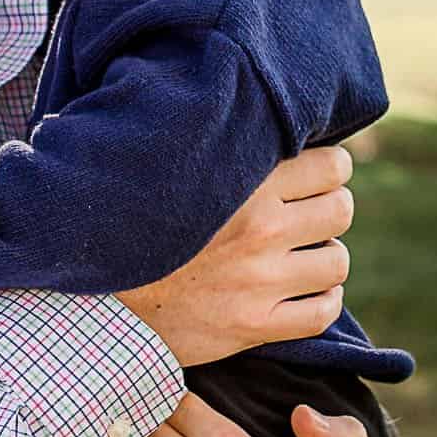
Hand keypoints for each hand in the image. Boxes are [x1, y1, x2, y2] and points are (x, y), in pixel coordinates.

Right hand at [117, 147, 353, 367]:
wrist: (96, 294)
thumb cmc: (128, 224)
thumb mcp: (169, 171)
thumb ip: (214, 146)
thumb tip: (244, 110)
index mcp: (242, 182)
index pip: (330, 166)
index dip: (329, 168)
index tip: (315, 176)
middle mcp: (260, 230)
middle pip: (340, 210)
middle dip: (328, 209)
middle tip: (306, 215)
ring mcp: (260, 281)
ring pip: (336, 262)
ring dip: (324, 257)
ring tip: (301, 255)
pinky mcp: (255, 326)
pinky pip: (322, 314)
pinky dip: (322, 302)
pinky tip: (303, 294)